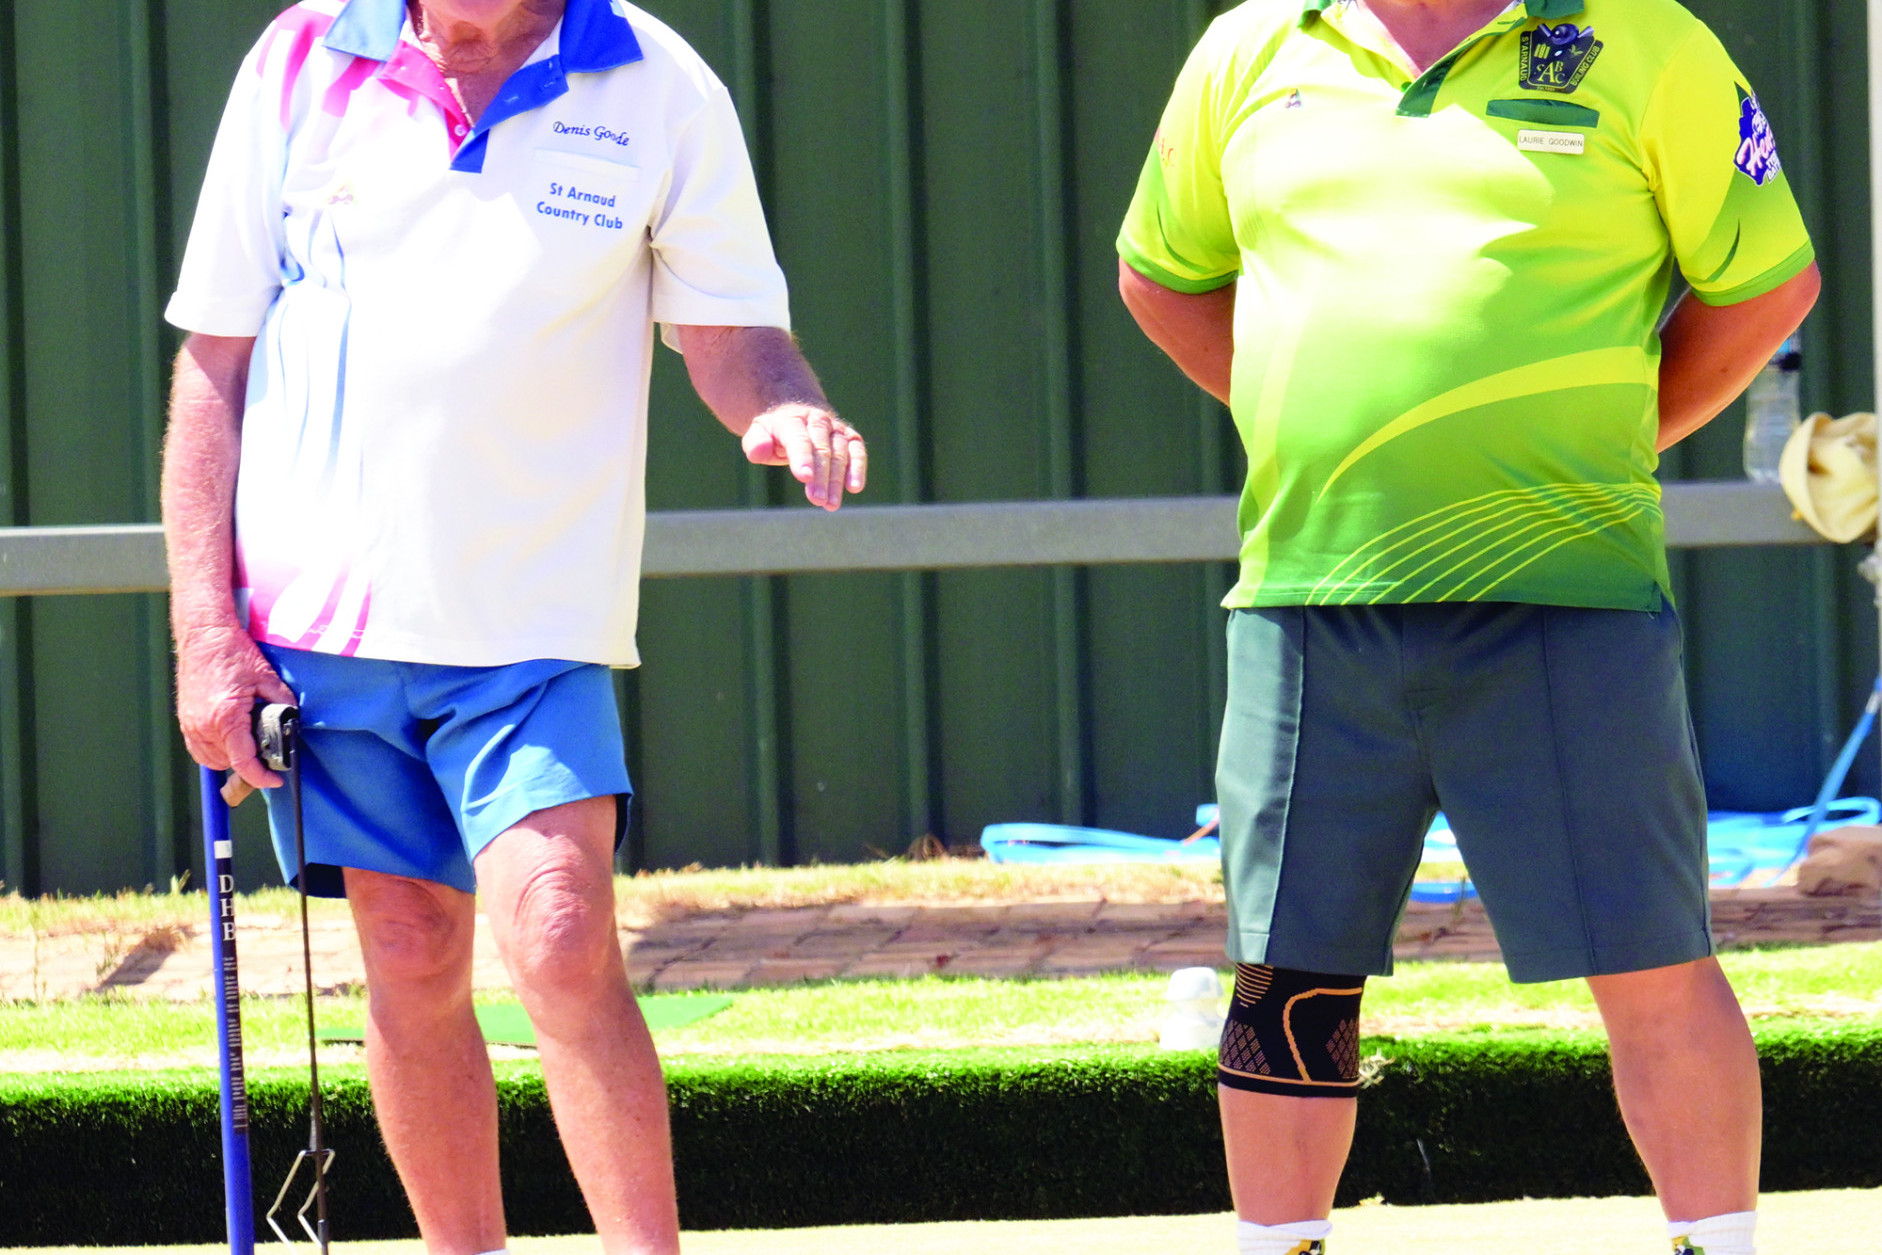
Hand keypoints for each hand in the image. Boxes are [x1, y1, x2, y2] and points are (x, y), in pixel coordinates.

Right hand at [175, 623, 296, 789]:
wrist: (204, 635)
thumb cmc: (234, 654)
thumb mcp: (268, 678)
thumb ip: (284, 704)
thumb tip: (293, 722)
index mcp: (226, 718)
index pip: (243, 761)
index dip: (261, 777)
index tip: (276, 779)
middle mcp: (204, 726)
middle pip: (228, 763)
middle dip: (249, 764)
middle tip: (268, 754)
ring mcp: (190, 725)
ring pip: (212, 760)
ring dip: (231, 760)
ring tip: (250, 747)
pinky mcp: (185, 720)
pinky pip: (199, 750)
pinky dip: (215, 752)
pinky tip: (230, 741)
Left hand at [741, 404, 867, 510]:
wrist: (798, 413)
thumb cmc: (776, 433)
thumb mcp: (759, 434)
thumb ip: (756, 443)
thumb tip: (758, 451)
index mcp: (792, 419)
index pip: (799, 439)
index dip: (802, 458)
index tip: (804, 478)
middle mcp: (817, 420)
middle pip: (822, 449)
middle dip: (821, 475)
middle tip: (817, 500)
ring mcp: (836, 428)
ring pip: (840, 453)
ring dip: (837, 480)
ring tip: (830, 505)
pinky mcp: (850, 438)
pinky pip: (857, 452)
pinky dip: (858, 468)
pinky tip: (854, 487)